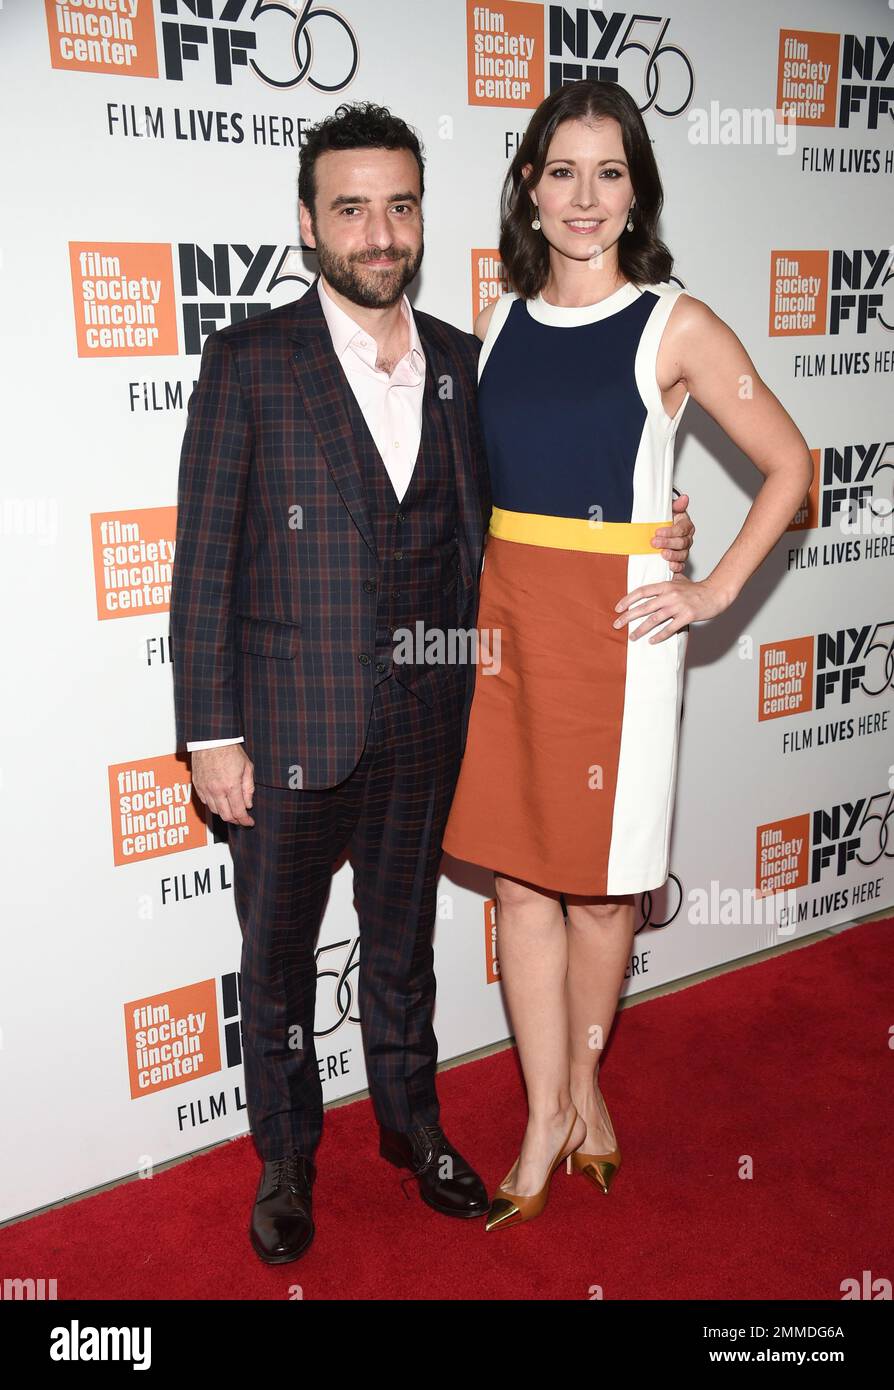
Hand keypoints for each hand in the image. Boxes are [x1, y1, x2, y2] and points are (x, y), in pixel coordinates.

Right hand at [190, 744, 254, 825]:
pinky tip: (220, 800)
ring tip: (232, 809)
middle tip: (242, 819)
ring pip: (214, 810)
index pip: (238, 812)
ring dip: (224, 813)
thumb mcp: (247, 767)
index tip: (249, 822)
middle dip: (235, 820)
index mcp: (231, 786)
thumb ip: (248, 788)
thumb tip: (248, 804)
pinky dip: (214, 804)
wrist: (211, 740)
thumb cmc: (229, 750)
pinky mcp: (197, 785)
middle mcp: (216, 790)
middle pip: (226, 816)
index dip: (245, 821)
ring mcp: (205, 789)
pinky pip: (205, 802)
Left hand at [613, 574, 730, 642]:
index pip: (642, 591)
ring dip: (641, 629)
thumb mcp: (679, 581)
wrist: (716, 592)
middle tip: (617, 624)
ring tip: (632, 637)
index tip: (618, 608)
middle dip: (628, 617)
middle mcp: (670, 595)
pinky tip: (651, 641)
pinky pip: (670, 628)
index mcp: (666, 585)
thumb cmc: (697, 589)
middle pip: (644, 607)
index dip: (628, 600)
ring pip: (654, 619)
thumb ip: (665, 583)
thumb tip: (651, 588)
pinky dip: (659, 635)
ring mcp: (678, 606)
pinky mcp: (687, 616)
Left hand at [651, 492, 693, 572]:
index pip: (682, 529)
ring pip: (682, 555)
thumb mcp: (669, 510)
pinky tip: (670, 566)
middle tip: (655, 543)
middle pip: (682, 543)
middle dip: (668, 543)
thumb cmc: (665, 521)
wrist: (657, 532)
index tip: (658, 531)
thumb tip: (684, 498)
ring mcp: (683, 551)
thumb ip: (676, 505)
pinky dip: (676, 567)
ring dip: (672, 555)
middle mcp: (686, 539)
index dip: (670, 531)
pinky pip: (681, 566)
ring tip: (662, 554)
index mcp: (686, 526)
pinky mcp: (678, 561)